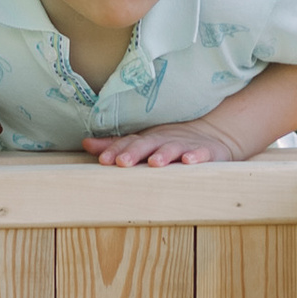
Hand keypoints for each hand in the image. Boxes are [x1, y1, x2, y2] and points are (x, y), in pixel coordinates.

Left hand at [86, 117, 246, 166]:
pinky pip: (201, 154)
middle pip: (147, 144)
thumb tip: (86, 143)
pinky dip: (195, 156)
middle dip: (135, 152)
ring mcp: (185, 145)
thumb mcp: (143, 143)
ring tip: (154, 162)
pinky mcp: (205, 151)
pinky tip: (188, 162)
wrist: (210, 135)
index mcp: (147, 139)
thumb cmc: (169, 142)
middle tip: (122, 162)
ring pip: (172, 148)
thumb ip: (116, 145)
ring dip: (163, 154)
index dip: (116, 150)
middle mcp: (163, 140)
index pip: (129, 143)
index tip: (104, 161)